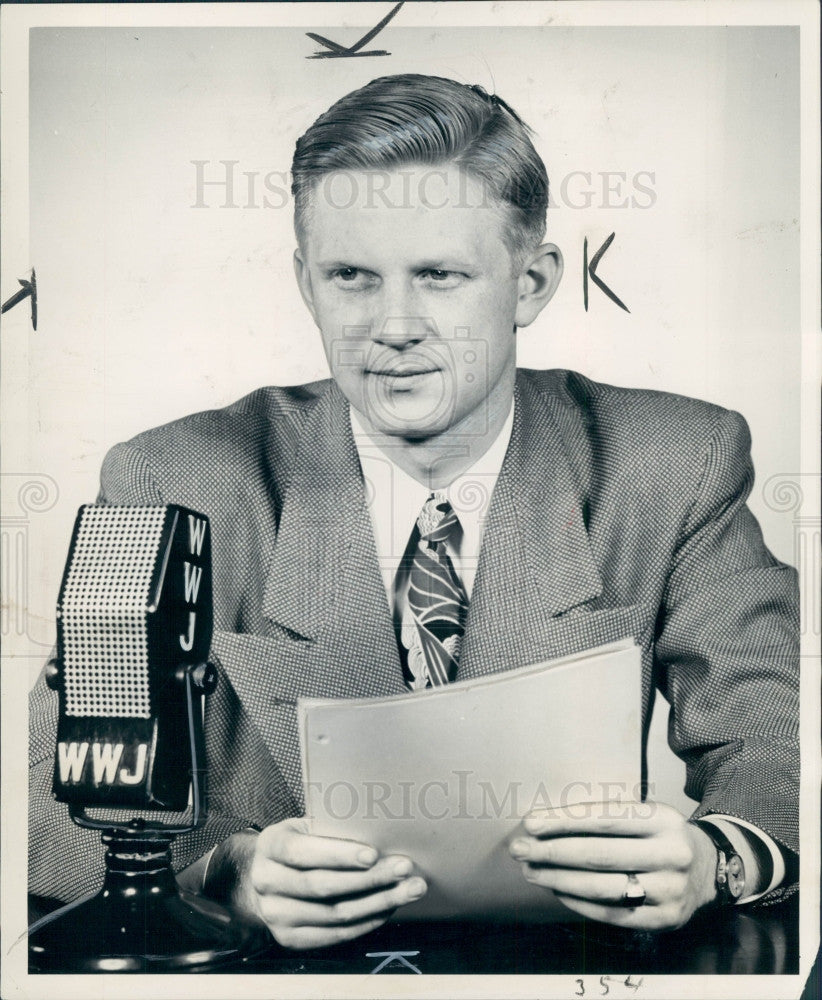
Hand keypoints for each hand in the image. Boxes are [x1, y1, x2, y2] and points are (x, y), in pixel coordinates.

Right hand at [235, 818, 426, 949]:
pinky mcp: (289, 938)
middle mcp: (266, 882)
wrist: (269, 876)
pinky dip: (366, 922)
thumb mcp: (306, 826)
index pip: (303, 852)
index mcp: (270, 846)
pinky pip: (334, 935)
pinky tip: (387, 908)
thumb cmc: (300, 843)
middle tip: (403, 869)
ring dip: (377, 903)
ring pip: (334, 914)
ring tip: (407, 890)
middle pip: (322, 886)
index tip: (373, 854)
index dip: (339, 854)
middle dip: (369, 879)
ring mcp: (275, 915)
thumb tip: (380, 829)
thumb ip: (331, 828)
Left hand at [509, 801, 717, 929]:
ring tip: (532, 871)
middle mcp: (671, 854)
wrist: (708, 868)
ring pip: (602, 887)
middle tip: (520, 849)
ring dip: (559, 879)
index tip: (531, 823)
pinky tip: (557, 890)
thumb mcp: (644, 814)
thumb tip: (544, 826)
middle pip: (599, 854)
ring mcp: (670, 890)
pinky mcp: (665, 919)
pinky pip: (612, 913)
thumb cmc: (659, 836)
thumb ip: (601, 818)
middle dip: (552, 851)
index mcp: (663, 818)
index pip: (604, 818)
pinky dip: (579, 902)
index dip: (564, 821)